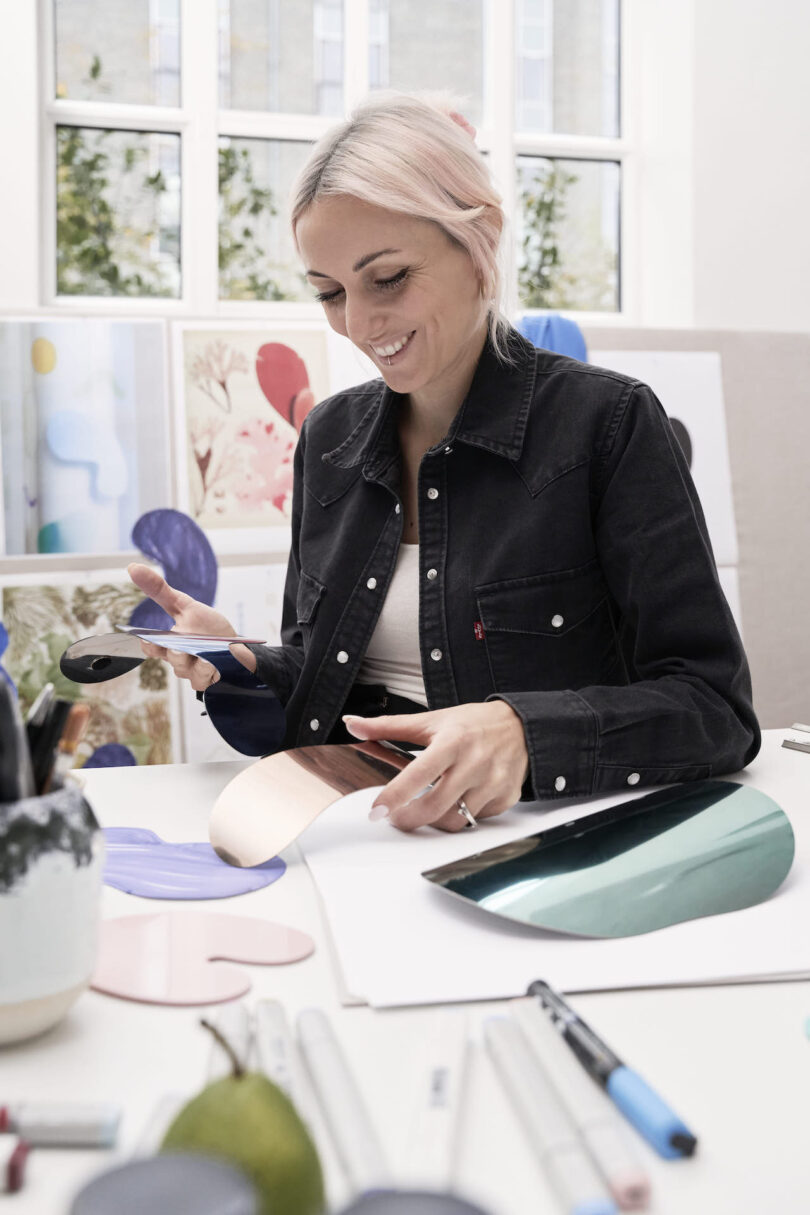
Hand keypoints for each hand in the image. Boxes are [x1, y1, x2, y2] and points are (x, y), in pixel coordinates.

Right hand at [127, 562, 256, 691]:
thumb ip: (159, 590)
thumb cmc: (209, 626)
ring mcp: (190, 671)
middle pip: (170, 658)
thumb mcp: (184, 605)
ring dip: (198, 660)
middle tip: (185, 645)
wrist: (237, 645)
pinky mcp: (204, 681)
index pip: (150, 647)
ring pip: (185, 671)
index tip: (151, 640)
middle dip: (179, 651)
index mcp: (169, 642)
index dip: (149, 645)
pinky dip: (208, 671)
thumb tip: (132, 567)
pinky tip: (215, 664)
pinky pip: (200, 680)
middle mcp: (177, 658)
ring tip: (208, 653)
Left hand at [344, 701, 528, 831]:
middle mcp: (475, 763)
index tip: (377, 811)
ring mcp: (493, 783)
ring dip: (435, 820)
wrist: (521, 727)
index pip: (418, 774)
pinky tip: (460, 798)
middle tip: (396, 817)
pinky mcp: (506, 799)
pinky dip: (462, 815)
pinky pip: (475, 820)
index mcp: (453, 741)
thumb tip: (353, 726)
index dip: (395, 796)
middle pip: (435, 807)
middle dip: (409, 819)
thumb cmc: (472, 724)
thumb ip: (389, 726)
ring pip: (455, 821)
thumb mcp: (431, 720)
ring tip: (429, 805)